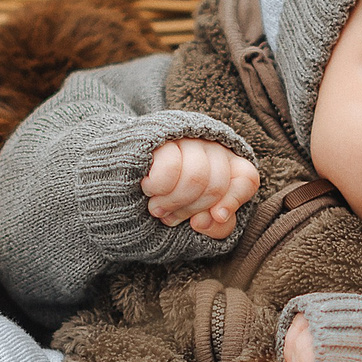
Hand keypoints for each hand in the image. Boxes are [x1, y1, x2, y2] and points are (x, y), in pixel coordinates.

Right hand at [142, 138, 258, 238]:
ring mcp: (185, 138)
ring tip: (156, 207)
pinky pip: (169, 167)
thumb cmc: (163, 203)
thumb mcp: (193, 220)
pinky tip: (148, 188)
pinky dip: (158, 188)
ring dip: (173, 202)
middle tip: (169, 218)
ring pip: (196, 177)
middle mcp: (210, 146)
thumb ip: (214, 226)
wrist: (115, 179)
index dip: (234, 199)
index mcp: (227, 165)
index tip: (216, 216)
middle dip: (191, 209)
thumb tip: (208, 221)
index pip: (247, 177)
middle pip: (216, 184)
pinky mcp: (159, 135)